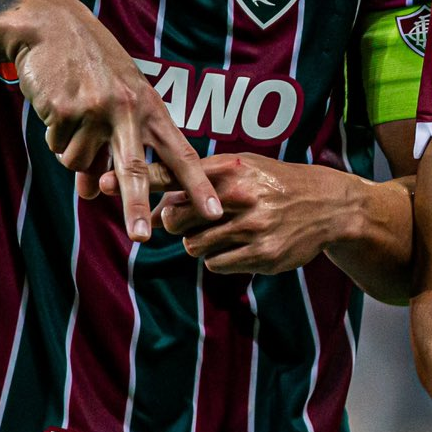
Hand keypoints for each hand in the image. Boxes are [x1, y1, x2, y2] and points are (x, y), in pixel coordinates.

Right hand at [7, 0, 218, 241]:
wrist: (51, 27)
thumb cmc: (90, 67)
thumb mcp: (112, 102)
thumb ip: (108, 150)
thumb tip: (91, 195)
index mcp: (150, 107)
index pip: (181, 153)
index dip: (199, 185)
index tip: (215, 213)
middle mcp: (128, 109)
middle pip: (135, 169)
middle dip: (138, 207)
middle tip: (144, 239)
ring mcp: (96, 109)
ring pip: (80, 163)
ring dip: (72, 150)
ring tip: (74, 114)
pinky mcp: (64, 109)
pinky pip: (56, 146)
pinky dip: (54, 135)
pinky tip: (57, 106)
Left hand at [111, 153, 375, 274]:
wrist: (328, 205)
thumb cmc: (274, 183)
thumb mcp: (242, 168)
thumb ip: (200, 180)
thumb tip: (157, 205)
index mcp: (231, 170)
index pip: (173, 175)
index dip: (136, 179)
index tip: (103, 181)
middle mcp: (240, 197)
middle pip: (176, 219)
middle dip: (177, 223)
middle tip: (196, 219)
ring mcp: (252, 228)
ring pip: (194, 246)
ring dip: (201, 242)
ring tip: (228, 231)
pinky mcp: (261, 255)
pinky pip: (216, 264)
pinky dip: (221, 258)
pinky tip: (243, 245)